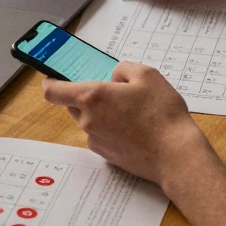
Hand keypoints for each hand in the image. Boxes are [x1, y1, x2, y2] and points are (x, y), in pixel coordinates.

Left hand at [42, 62, 213, 189]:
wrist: (175, 155)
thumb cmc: (162, 114)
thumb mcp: (147, 75)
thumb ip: (123, 69)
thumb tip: (115, 78)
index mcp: (92, 97)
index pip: (53, 91)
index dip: (50, 82)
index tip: (53, 76)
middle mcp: (88, 120)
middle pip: (72, 104)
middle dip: (85, 95)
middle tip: (108, 89)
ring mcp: (96, 140)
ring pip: (89, 119)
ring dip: (101, 112)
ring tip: (130, 109)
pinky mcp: (106, 155)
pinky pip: (101, 134)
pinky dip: (111, 128)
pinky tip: (134, 127)